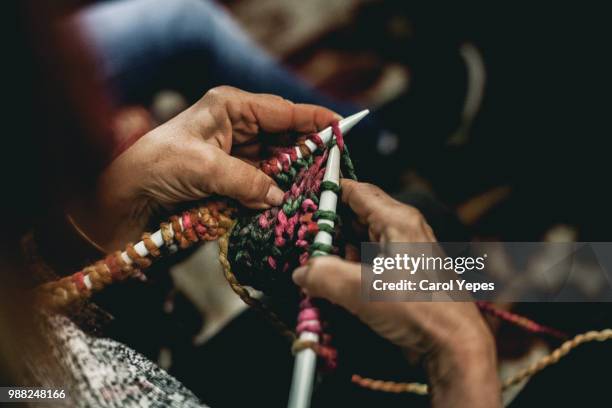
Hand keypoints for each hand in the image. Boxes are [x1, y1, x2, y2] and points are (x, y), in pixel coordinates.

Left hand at [71, 86, 339, 250]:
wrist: (119, 200)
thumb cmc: (154, 167)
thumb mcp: (205, 168)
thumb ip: (248, 183)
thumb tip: (281, 197)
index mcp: (230, 108)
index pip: (283, 111)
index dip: (314, 119)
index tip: (343, 129)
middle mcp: (235, 130)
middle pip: (284, 140)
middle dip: (306, 156)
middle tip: (330, 173)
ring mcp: (233, 159)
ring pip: (275, 168)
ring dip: (291, 181)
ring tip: (313, 194)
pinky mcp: (228, 184)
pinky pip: (260, 190)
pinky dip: (272, 199)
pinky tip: (287, 207)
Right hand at [293, 180, 499, 407]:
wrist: (454, 344)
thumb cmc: (422, 310)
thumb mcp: (364, 290)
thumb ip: (325, 276)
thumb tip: (302, 271)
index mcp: (397, 221)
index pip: (356, 191)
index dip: (328, 192)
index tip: (302, 199)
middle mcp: (402, 230)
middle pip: (357, 214)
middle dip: (329, 224)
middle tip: (303, 236)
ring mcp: (404, 252)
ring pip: (361, 238)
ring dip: (338, 247)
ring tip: (314, 259)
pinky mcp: (403, 273)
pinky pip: (369, 259)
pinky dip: (350, 264)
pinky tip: (335, 280)